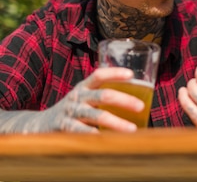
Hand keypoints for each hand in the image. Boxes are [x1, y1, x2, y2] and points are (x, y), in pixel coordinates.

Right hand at [2, 67, 144, 133]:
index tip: (131, 75)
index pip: (99, 75)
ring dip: (117, 122)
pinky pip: (82, 132)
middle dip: (124, 100)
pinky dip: (96, 136)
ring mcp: (70, 112)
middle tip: (141, 106)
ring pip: (97, 116)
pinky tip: (109, 140)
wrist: (40, 124)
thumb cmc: (74, 109)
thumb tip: (140, 98)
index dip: (114, 72)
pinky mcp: (64, 128)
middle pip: (103, 96)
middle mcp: (78, 97)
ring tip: (133, 129)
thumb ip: (104, 95)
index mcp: (84, 87)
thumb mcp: (85, 97)